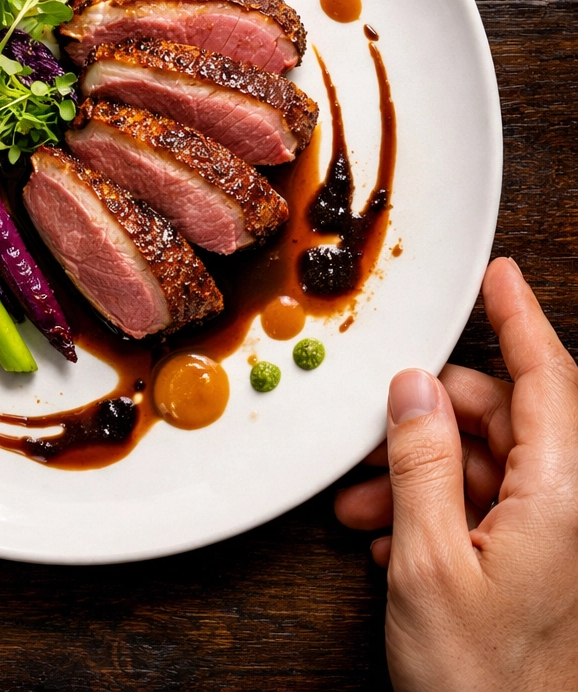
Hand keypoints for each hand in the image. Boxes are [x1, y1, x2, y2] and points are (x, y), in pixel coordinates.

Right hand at [335, 258, 577, 690]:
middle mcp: (572, 508)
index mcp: (564, 500)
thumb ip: (421, 464)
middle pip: (504, 418)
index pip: (548, 381)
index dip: (521, 319)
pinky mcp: (541, 559)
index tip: (498, 276)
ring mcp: (558, 535)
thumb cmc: (483, 683)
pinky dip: (438, 506)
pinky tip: (394, 538)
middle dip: (432, 420)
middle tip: (373, 439)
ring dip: (423, 473)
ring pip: (488, 461)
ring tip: (369, 509)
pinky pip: (489, 502)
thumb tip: (412, 389)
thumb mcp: (428, 563)